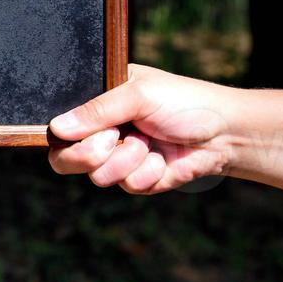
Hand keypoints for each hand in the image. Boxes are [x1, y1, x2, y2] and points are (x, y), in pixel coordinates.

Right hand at [48, 64, 238, 193]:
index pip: (60, 126)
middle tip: (115, 140)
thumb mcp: (139, 95)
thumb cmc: (186, 101)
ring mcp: (120, 157)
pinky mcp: (139, 179)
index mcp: (98, 102)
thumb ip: (96, 111)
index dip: (67, 136)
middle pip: (66, 159)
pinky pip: (129, 186)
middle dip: (92, 154)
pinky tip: (166, 159)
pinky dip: (149, 173)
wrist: (227, 132)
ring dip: (129, 160)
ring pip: (99, 176)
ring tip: (151, 144)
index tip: (94, 130)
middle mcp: (103, 131)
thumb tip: (56, 129)